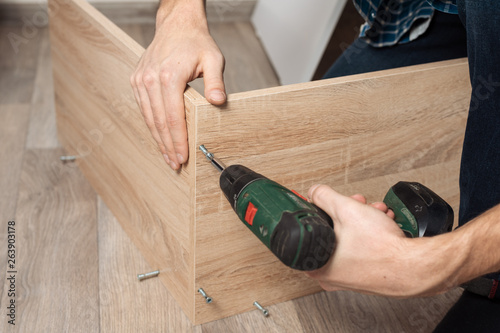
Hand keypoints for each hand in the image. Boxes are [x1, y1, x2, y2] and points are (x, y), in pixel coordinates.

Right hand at [131, 0, 225, 169]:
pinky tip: (159, 138)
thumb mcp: (213, 59)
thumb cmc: (196, 43)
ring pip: (149, 118)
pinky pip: (144, 109)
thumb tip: (218, 101)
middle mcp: (150, 80)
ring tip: (167, 157)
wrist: (176, 25)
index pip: (174, 118)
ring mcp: (141, 80)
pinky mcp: (136, 80)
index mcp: (169, 77)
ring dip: (158, 140)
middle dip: (168, 146)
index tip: (183, 157)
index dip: (178, 141)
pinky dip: (152, 126)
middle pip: (159, 122)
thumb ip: (216, 81)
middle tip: (176, 165)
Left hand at [305, 184, 424, 296]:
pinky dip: (371, 234)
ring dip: (363, 219)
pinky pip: (362, 248)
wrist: (413, 267)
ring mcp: (350, 277)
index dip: (324, 210)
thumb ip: (324, 197)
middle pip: (332, 233)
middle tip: (358, 205)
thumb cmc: (381, 249)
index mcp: (317, 266)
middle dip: (349, 212)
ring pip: (350, 239)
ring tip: (376, 212)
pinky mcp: (367, 275)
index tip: (334, 203)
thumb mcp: (346, 210)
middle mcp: (331, 276)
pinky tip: (382, 223)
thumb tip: (315, 192)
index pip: (312, 230)